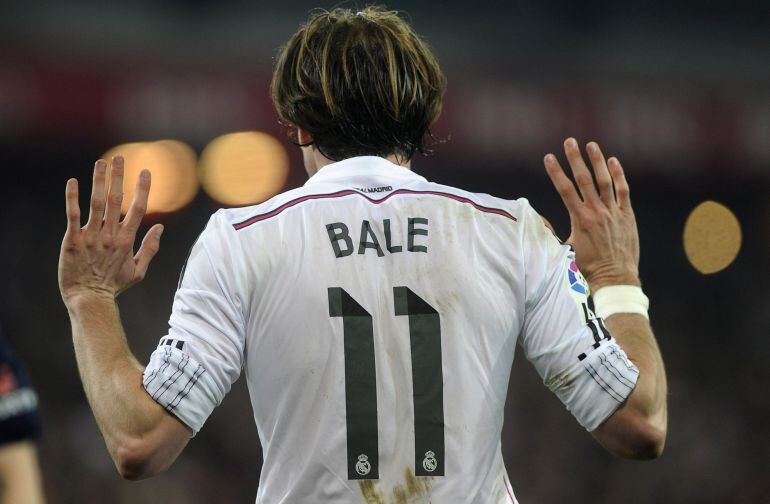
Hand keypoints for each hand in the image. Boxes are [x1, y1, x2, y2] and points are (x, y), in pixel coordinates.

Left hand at [58, 156, 163, 307]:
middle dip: (118, 177)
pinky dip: (73, 198)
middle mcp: (110, 235)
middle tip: (119, 158)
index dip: (142, 189)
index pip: (138, 209)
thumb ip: (150, 248)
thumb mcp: (138, 271)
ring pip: (96, 203)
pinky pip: (72, 215)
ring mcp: (91, 236)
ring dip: (98, 181)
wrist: (89, 299)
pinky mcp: (72, 240)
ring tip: (100, 162)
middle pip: (116, 200)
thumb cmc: (114, 286)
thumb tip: (160, 228)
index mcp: (126, 240)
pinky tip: (73, 182)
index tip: (145, 172)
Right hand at [543, 138, 639, 290]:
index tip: (548, 157)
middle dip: (575, 159)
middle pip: (584, 179)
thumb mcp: (568, 249)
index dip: (555, 172)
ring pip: (605, 181)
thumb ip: (558, 232)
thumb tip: (543, 223)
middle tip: (569, 142)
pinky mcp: (627, 215)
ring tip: (591, 144)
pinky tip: (613, 161)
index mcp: (579, 219)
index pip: (565, 190)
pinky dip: (618, 175)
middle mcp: (596, 212)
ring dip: (597, 161)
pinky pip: (623, 190)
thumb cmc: (588, 267)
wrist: (614, 278)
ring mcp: (613, 212)